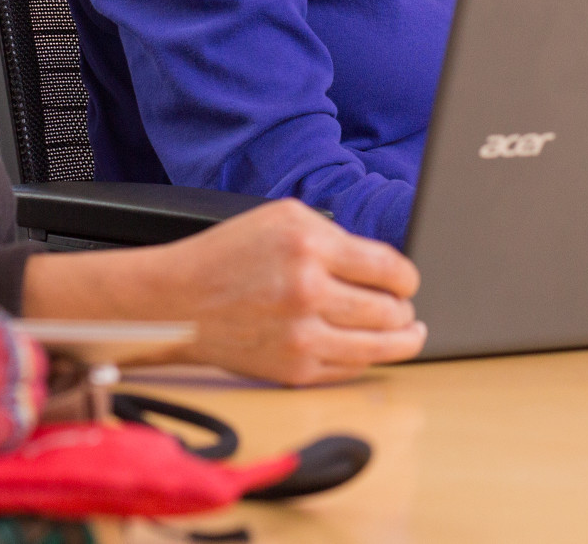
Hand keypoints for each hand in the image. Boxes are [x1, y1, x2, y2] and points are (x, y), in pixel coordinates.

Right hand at [21, 198, 425, 385]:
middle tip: (406, 309)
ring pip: (379, 345)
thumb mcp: (282, 218)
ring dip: (402, 340)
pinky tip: (370, 349)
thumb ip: (335, 236)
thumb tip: (383, 266)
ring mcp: (301, 335)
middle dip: (405, 310)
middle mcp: (308, 291)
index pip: (390, 269)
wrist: (177, 303)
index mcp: (309, 246)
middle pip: (390, 310)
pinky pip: (350, 368)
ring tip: (411, 334)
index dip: (408, 278)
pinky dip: (366, 358)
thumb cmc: (229, 255)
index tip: (408, 282)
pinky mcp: (293, 369)